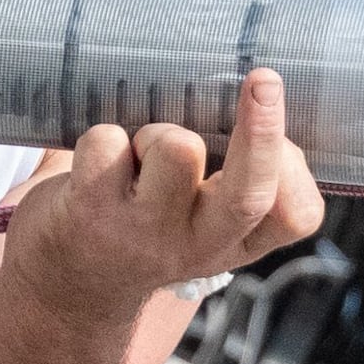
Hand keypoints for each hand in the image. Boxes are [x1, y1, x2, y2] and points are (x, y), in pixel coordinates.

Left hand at [1, 69, 321, 332]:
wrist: (66, 286)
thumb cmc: (147, 227)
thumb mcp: (204, 222)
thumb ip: (235, 175)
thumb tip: (256, 94)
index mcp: (236, 240)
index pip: (295, 214)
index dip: (296, 168)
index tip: (284, 124)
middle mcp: (198, 243)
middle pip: (248, 192)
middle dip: (260, 130)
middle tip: (263, 78)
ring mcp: (143, 232)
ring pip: (175, 147)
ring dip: (158, 131)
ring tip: (139, 150)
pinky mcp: (89, 213)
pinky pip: (108, 142)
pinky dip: (102, 138)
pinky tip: (98, 163)